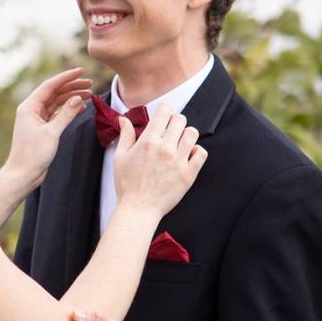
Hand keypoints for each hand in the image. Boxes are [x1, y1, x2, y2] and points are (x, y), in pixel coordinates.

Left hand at [4, 68, 92, 186]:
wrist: (23, 174)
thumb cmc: (33, 154)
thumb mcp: (52, 132)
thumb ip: (66, 114)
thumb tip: (78, 98)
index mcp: (29, 107)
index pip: (50, 86)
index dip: (66, 78)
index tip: (81, 71)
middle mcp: (32, 110)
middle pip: (54, 92)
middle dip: (72, 87)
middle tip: (89, 84)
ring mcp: (37, 119)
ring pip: (57, 103)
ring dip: (72, 98)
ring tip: (89, 95)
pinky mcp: (43, 128)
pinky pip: (57, 114)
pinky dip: (69, 111)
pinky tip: (81, 109)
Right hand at [114, 103, 207, 217]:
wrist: (138, 209)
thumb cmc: (126, 184)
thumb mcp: (120, 157)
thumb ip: (125, 135)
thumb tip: (124, 118)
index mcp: (147, 141)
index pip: (164, 111)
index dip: (164, 112)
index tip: (162, 119)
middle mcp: (164, 148)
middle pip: (180, 120)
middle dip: (175, 122)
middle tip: (170, 132)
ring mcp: (178, 161)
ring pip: (192, 133)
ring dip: (186, 135)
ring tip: (180, 143)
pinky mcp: (188, 174)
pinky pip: (201, 153)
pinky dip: (197, 151)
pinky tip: (188, 155)